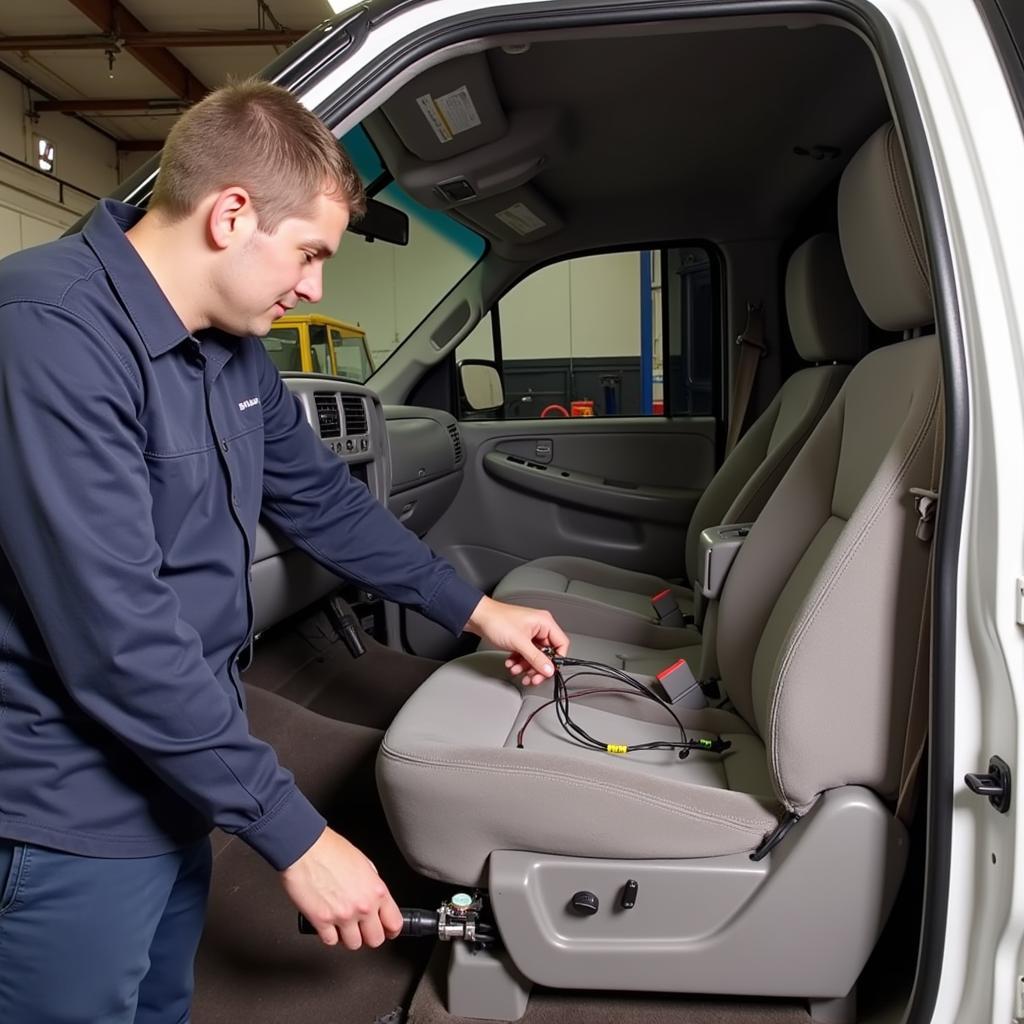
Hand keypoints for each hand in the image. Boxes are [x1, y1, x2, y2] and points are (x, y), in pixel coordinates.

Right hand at [280, 827, 403, 948]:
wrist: (305, 848)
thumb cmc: (330, 850)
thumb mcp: (363, 862)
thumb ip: (371, 884)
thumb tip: (374, 898)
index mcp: (376, 890)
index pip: (394, 922)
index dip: (391, 929)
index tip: (387, 930)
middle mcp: (362, 906)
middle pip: (375, 940)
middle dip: (369, 935)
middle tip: (363, 929)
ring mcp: (342, 916)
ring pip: (354, 944)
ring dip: (349, 937)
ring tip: (343, 925)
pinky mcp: (322, 922)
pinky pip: (331, 942)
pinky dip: (330, 936)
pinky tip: (328, 924)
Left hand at [465, 596, 569, 685]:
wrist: (478, 617)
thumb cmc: (497, 621)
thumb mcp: (520, 643)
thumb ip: (536, 658)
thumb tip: (549, 669)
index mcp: (545, 623)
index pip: (561, 644)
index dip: (556, 659)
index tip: (547, 671)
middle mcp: (540, 627)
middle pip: (547, 653)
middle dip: (537, 666)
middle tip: (532, 677)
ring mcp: (530, 633)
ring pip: (535, 656)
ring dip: (526, 666)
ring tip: (516, 670)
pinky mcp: (520, 638)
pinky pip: (525, 654)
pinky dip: (519, 661)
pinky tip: (511, 663)